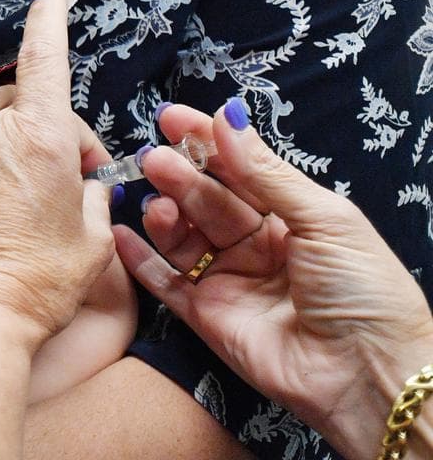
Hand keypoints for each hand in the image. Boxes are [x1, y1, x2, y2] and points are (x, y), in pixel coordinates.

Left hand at [0, 0, 113, 346]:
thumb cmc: (40, 285)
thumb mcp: (92, 240)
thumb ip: (93, 199)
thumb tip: (86, 187)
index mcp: (44, 138)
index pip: (45, 59)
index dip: (48, 23)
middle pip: (22, 98)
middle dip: (49, 122)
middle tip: (69, 170)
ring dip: (2, 126)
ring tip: (20, 169)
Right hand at [116, 99, 432, 458]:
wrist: (368, 374)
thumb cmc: (364, 291)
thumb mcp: (325, 220)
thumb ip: (267, 173)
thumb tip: (228, 116)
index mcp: (293, 218)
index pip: (240, 170)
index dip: (207, 143)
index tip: (172, 118)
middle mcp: (258, 246)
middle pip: (208, 201)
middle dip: (181, 177)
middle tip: (154, 160)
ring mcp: (229, 281)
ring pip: (184, 237)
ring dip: (166, 214)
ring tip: (157, 204)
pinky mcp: (207, 317)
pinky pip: (165, 283)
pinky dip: (141, 259)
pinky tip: (123, 233)